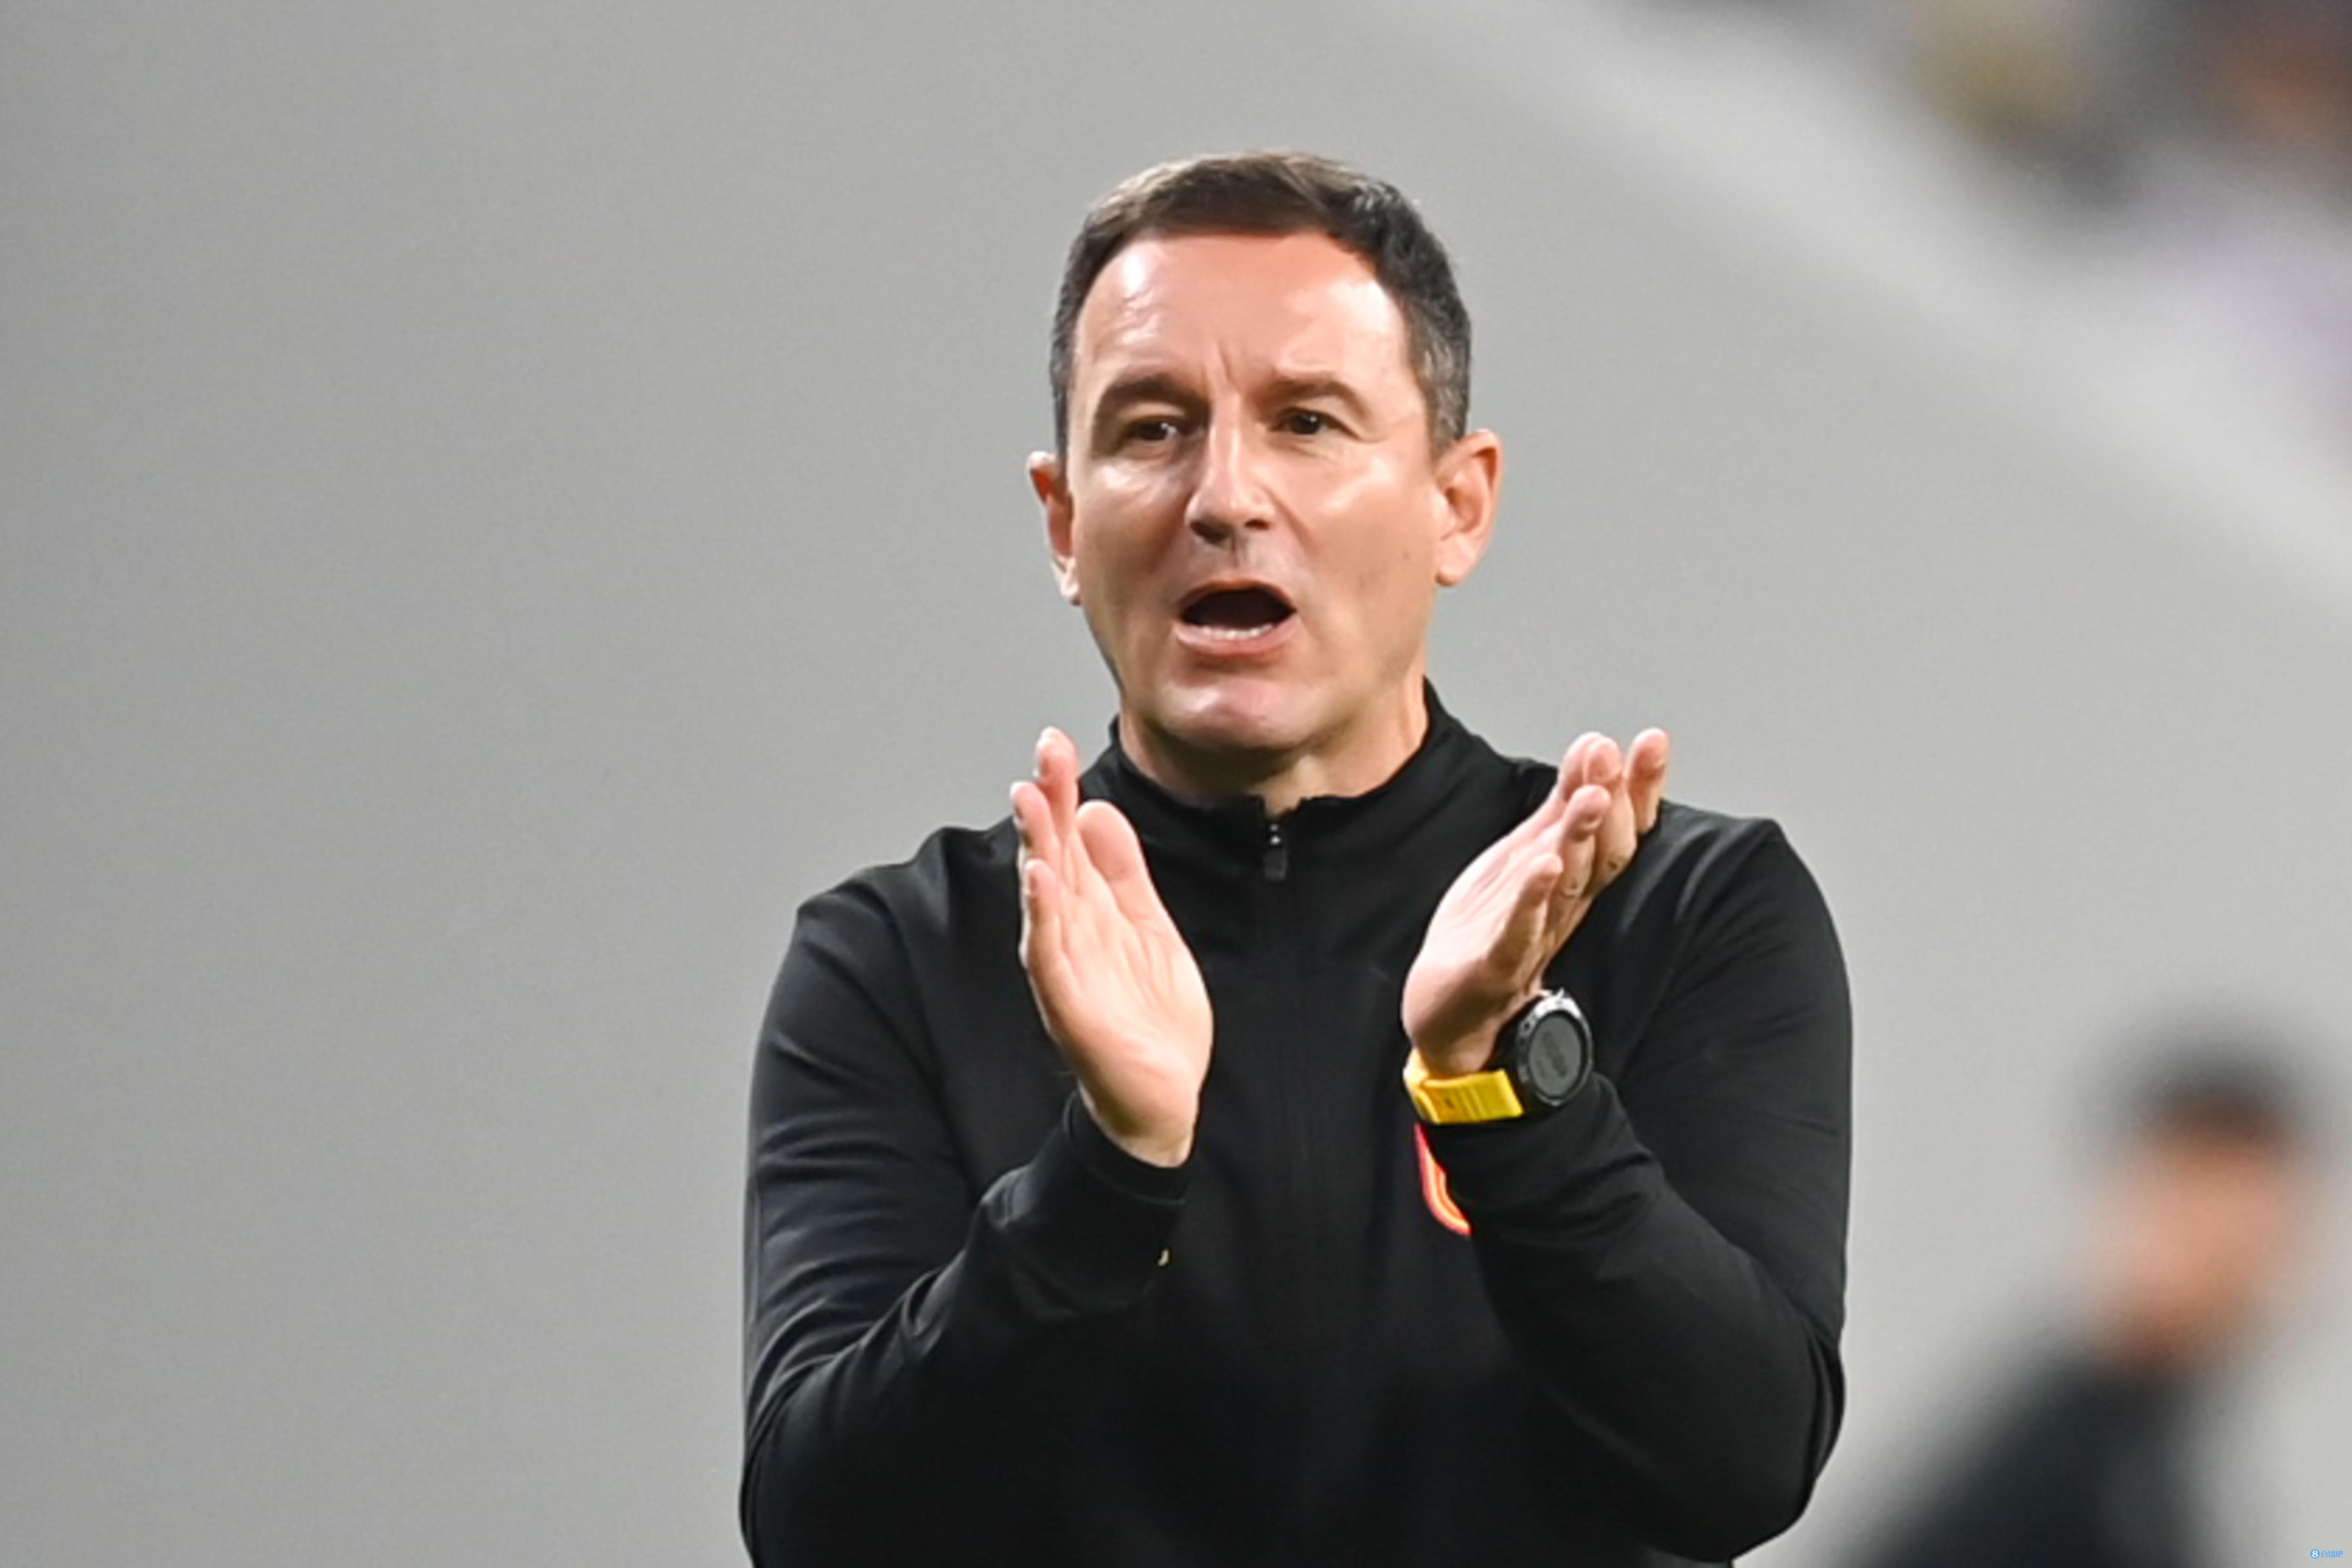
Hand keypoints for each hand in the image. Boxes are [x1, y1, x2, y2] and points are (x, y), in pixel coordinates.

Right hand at [1012, 727, 1212, 1166]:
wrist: (1160, 1098)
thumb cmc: (1148, 1017)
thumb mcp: (1147, 926)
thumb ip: (1123, 873)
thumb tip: (1100, 810)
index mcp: (1089, 913)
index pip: (1070, 841)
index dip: (1061, 793)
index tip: (1053, 743)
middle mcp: (1069, 934)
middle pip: (1052, 857)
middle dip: (1047, 805)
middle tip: (1042, 753)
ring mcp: (1066, 968)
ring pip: (1045, 897)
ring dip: (1037, 847)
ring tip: (1032, 800)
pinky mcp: (1070, 1005)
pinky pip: (1048, 954)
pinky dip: (1041, 915)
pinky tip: (1039, 880)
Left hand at [1402, 730, 1669, 1077]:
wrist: (1449, 1014)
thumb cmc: (1489, 932)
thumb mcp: (1526, 856)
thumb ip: (1560, 806)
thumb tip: (1596, 745)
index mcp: (1572, 883)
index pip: (1619, 832)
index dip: (1639, 789)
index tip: (1654, 742)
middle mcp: (1562, 910)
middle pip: (1602, 856)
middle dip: (1613, 804)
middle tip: (1614, 756)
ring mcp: (1532, 939)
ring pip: (1566, 887)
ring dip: (1579, 840)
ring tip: (1591, 797)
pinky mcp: (1496, 967)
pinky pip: (1520, 932)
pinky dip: (1532, 900)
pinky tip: (1542, 866)